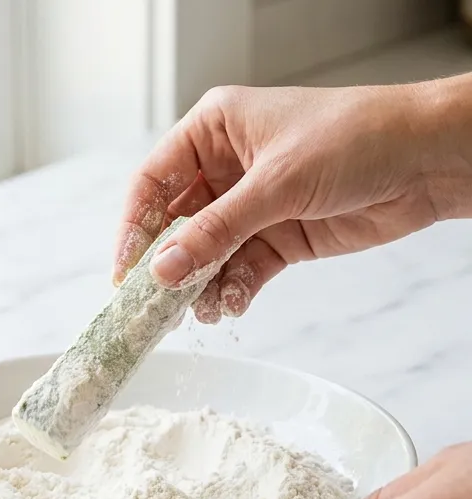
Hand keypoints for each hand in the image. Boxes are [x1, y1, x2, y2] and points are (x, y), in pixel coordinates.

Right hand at [114, 74, 471, 322]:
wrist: (431, 160)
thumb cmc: (357, 139)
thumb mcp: (276, 184)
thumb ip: (215, 231)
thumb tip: (163, 270)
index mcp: (214, 130)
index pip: (154, 182)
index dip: (134, 227)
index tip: (124, 271)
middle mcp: (227, 167)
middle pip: (175, 223)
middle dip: (166, 264)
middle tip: (152, 303)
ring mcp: (253, 204)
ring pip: (206, 252)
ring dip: (199, 284)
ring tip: (197, 312)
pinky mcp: (280, 236)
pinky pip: (240, 269)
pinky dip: (231, 290)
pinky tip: (229, 306)